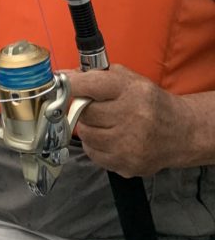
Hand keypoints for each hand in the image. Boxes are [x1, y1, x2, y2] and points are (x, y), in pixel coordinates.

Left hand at [66, 64, 195, 176]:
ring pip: (86, 135)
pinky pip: (94, 154)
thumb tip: (62, 76)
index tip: (58, 83)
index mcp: (131, 91)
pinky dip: (96, 146)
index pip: (89, 85)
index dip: (69, 85)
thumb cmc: (150, 102)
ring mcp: (130, 145)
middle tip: (91, 106)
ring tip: (104, 123)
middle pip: (83, 112)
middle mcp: (132, 117)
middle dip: (82, 108)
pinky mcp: (127, 165)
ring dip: (88, 128)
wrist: (180, 133)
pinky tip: (110, 138)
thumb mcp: (128, 80)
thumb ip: (96, 75)